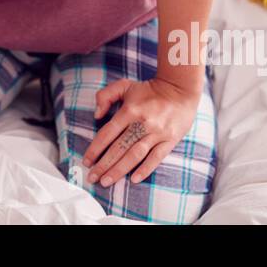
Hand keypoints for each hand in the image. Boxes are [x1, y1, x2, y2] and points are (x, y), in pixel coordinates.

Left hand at [82, 77, 201, 186]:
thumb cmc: (149, 90)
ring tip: (106, 181)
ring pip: (135, 155)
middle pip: (119, 148)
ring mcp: (157, 133)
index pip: (108, 133)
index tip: (86, 161)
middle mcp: (142, 123)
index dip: (95, 149)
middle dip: (104, 165)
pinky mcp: (170, 140)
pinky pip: (156, 158)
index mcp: (130, 110)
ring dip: (119, 170)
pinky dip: (145, 169)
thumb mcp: (124, 85)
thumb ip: (105, 96)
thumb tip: (96, 116)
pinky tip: (133, 179)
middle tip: (92, 177)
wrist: (180, 89)